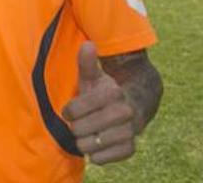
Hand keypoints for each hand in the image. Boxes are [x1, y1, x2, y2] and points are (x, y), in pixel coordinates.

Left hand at [62, 41, 135, 164]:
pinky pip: (105, 158)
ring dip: (83, 142)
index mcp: (113, 93)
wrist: (134, 106)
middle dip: (76, 127)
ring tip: (87, 134)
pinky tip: (95, 147)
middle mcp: (124, 111)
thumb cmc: (105, 92)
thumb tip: (87, 44)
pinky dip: (96, 155)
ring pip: (90, 145)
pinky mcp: (130, 148)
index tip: (70, 112)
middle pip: (80, 129)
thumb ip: (86, 63)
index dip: (68, 112)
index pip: (73, 110)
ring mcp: (129, 131)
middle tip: (79, 124)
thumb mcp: (94, 77)